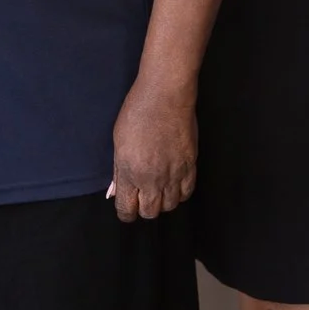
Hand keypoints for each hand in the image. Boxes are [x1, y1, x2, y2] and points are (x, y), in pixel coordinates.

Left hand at [108, 79, 197, 221]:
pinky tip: (174, 185)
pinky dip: (179, 194)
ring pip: (169, 206)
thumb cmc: (136, 113)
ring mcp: (173, 175)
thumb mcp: (118, 141)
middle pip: (150, 212)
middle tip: (142, 197)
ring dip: (162, 202)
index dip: (125, 212)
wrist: (165, 97)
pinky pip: (186, 193)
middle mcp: (151, 179)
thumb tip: (117, 189)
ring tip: (159, 189)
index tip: (126, 207)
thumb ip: (118, 169)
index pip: (127, 209)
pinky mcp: (190, 167)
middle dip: (144, 208)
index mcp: (129, 173)